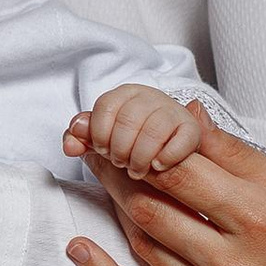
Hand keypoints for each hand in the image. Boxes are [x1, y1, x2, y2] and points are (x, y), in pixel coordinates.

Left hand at [64, 86, 206, 180]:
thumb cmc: (130, 142)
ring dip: (140, 156)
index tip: (102, 150)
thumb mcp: (103, 138)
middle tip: (120, 163)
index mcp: (126, 94)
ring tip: (136, 170)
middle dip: (119, 148)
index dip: (100, 133)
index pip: (105, 105)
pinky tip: (157, 166)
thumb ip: (82, 137)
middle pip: (128, 119)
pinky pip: (181, 140)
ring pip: (153, 130)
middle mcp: (151, 98)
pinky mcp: (192, 131)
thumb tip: (73, 135)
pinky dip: (166, 157)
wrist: (167, 146)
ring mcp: (175, 113)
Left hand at [67, 116, 265, 265]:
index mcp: (260, 215)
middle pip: (150, 206)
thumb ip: (235, 153)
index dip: (134, 143)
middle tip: (92, 145)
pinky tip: (81, 249)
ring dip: (115, 209)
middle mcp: (236, 261)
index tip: (114, 125)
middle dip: (114, 170)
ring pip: (145, 246)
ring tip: (100, 178)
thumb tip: (185, 113)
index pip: (176, 169)